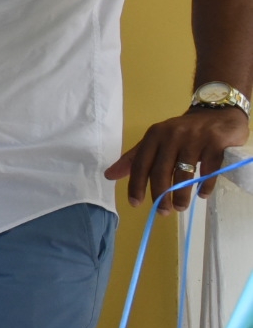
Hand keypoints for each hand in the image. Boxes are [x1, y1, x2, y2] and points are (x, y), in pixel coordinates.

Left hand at [105, 108, 249, 210]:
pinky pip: (209, 170)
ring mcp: (194, 138)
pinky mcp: (215, 142)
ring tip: (180, 207)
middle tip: (162, 212)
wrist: (217, 115)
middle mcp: (172, 135)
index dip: (136, 184)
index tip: (135, 203)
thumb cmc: (182, 133)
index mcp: (154, 136)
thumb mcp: (156, 141)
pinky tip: (202, 195)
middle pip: (161, 170)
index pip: (141, 163)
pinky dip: (205, 185)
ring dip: (181, 195)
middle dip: (160, 194)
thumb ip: (135, 158)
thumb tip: (109, 175)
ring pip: (184, 173)